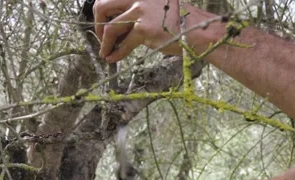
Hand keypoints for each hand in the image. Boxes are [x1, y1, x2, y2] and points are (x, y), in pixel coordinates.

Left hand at [93, 0, 219, 61]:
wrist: (198, 31)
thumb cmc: (178, 22)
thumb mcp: (154, 8)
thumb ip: (135, 11)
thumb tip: (112, 26)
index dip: (102, 12)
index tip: (103, 25)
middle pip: (102, 6)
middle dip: (97, 24)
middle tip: (101, 37)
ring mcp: (141, 10)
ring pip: (109, 27)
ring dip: (104, 43)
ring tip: (105, 52)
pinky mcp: (144, 28)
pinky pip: (122, 43)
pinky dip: (116, 53)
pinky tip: (113, 58)